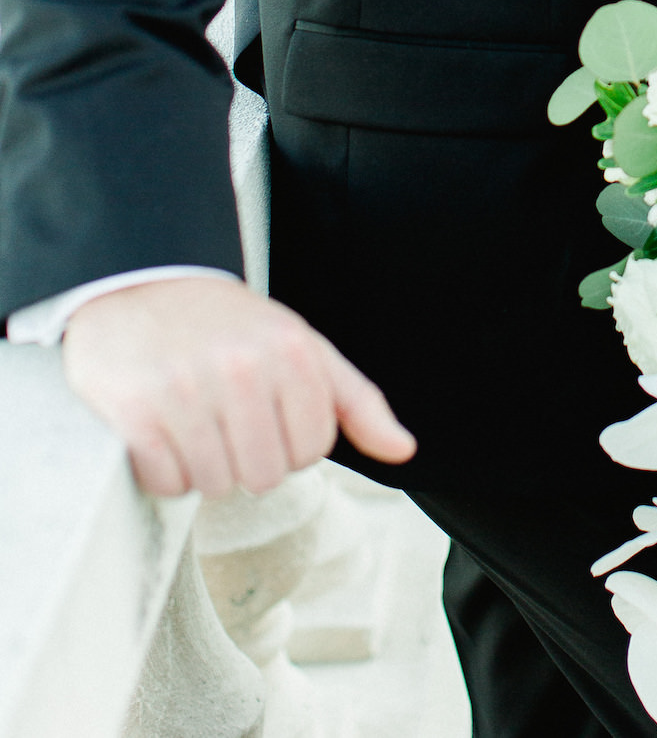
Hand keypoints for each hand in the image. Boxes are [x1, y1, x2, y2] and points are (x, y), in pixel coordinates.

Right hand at [62, 278, 415, 497]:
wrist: (141, 288)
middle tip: (223, 416)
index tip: (265, 409)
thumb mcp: (301, 346)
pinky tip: (160, 429)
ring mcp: (186, 391)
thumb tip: (404, 450)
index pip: (312, 450)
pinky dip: (163, 470)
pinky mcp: (136, 414)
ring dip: (203, 465)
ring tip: (192, 418)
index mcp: (292, 351)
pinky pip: (167, 484)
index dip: (287, 439)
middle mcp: (242, 368)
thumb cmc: (227, 325)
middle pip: (264, 476)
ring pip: (216, 485)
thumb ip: (356, 401)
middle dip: (245, 457)